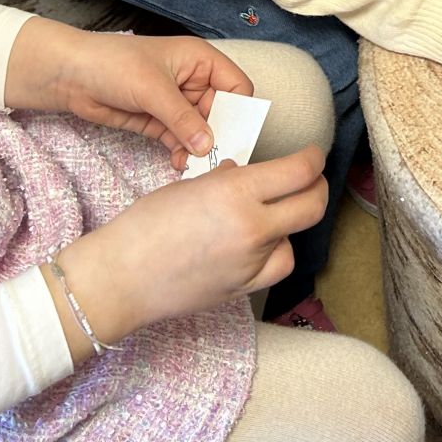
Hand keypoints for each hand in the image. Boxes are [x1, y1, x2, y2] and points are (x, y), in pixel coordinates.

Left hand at [5, 20, 251, 167]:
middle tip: (215, 160)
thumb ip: (183, 118)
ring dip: (199, 148)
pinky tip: (178, 162)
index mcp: (201, 61)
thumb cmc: (114, 65)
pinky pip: (180, 139)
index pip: (236, 87)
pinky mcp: (158, 121)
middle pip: (221, 113)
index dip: (239, 111)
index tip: (234, 137)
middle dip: (219, 135)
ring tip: (193, 165)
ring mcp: (176, 103)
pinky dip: (182, 151)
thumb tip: (208, 145)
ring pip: (201, 130)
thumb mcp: (153, 89)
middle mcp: (193, 81)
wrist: (70, 75)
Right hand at [58, 146, 327, 340]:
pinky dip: (276, 252)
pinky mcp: (245, 287)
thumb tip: (244, 172)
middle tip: (311, 178)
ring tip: (270, 212)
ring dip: (291, 222)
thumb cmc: (145, 225)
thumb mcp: (189, 186)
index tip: (312, 155)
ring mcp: (252, 261)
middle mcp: (252, 227)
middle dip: (318, 187)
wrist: (123, 277)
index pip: (299, 171)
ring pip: (296, 237)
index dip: (313, 159)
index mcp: (236, 192)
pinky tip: (259, 245)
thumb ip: (225, 179)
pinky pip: (278, 265)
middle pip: (312, 205)